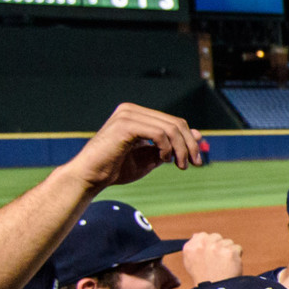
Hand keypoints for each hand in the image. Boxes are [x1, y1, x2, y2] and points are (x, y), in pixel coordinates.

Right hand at [70, 103, 204, 189]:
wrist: (90, 178)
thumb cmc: (115, 170)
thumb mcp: (149, 158)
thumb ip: (170, 147)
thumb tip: (198, 135)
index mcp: (136, 115)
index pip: (173, 122)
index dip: (190, 139)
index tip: (197, 159)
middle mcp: (132, 110)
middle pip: (175, 123)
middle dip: (190, 144)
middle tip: (195, 163)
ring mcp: (128, 115)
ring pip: (170, 128)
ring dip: (181, 149)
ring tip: (180, 165)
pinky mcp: (125, 125)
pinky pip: (159, 134)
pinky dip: (167, 148)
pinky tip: (163, 160)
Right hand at [180, 231, 242, 283]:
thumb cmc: (203, 278)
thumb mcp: (190, 262)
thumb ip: (192, 246)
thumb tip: (197, 235)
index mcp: (190, 247)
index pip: (202, 235)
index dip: (208, 245)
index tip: (209, 256)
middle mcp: (202, 245)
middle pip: (216, 237)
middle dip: (218, 246)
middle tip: (217, 262)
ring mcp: (216, 247)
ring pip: (228, 242)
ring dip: (228, 252)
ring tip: (223, 266)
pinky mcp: (230, 251)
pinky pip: (237, 248)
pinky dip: (236, 257)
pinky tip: (230, 266)